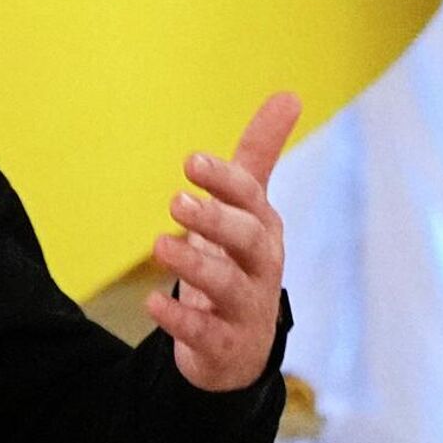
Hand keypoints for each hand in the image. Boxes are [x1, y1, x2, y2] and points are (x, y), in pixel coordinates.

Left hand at [145, 91, 299, 392]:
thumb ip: (259, 156)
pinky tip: (152, 303)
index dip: (226, 181)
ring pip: (228, 286)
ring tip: (159, 246)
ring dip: (194, 265)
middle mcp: (260, 268)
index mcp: (262, 229)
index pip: (252, 199)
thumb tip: (290, 94)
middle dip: (217, 220)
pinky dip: (181, 320)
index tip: (191, 163)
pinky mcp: (224, 345)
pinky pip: (206, 334)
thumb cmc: (240, 263)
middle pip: (249, 241)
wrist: (239, 348)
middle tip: (176, 201)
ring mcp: (246, 309)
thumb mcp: (248, 210)